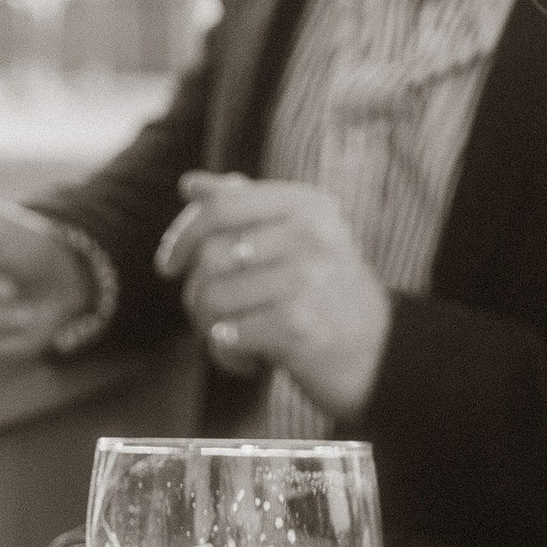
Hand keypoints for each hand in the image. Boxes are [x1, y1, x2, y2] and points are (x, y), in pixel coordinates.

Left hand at [158, 173, 391, 417]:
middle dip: (196, 291)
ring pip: (214, 297)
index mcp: (305, 205)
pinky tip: (246, 362)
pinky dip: (227, 355)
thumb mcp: (298, 238)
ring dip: (209, 329)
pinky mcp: (298, 328)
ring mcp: (305, 281)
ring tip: (231, 339)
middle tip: (206, 316)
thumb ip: (247, 207)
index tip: (168, 264)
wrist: (379, 355)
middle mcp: (308, 236)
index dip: (184, 234)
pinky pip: (230, 336)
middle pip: (211, 254)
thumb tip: (191, 185)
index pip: (223, 205)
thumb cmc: (329, 295)